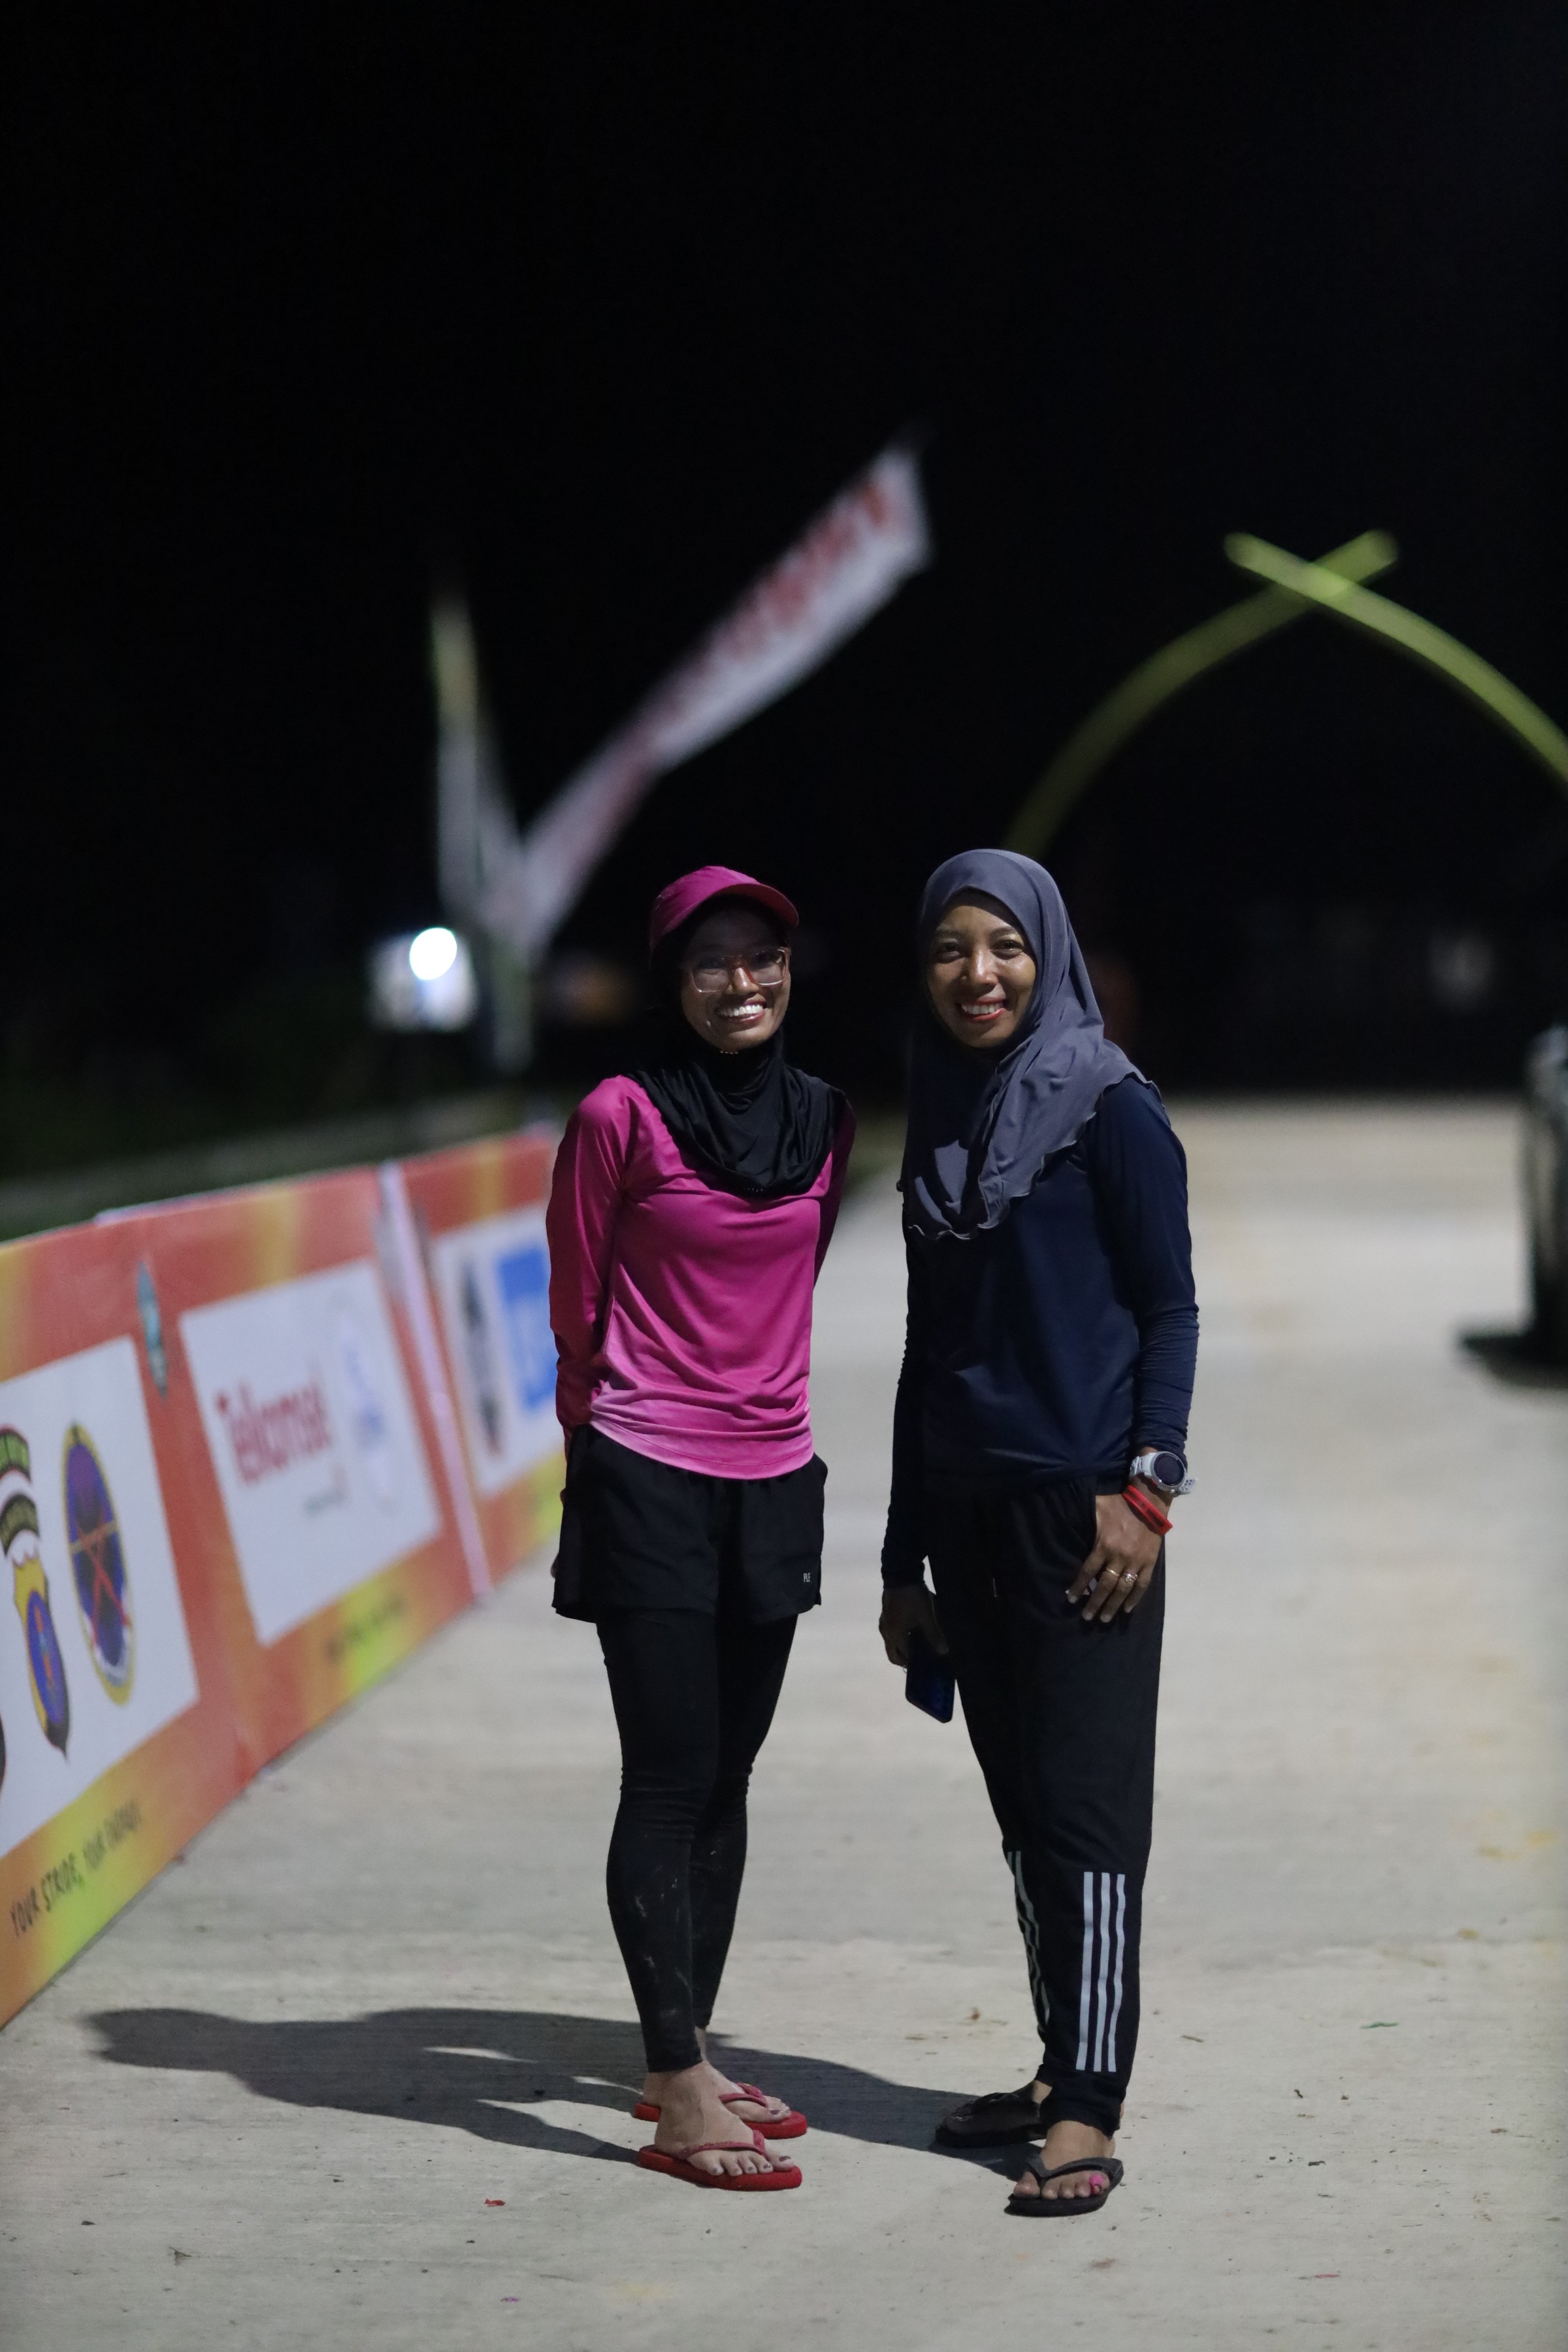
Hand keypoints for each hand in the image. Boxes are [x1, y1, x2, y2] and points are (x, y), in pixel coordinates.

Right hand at [880, 1581, 947, 1666]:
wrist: (900, 1573)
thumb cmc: (913, 1597)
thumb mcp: (926, 1616)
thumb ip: (934, 1635)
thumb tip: (943, 1652)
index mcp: (895, 1635)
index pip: (903, 1657)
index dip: (914, 1663)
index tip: (925, 1665)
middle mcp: (886, 1632)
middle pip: (892, 1654)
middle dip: (904, 1660)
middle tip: (920, 1659)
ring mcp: (884, 1622)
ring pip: (890, 1643)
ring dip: (901, 1648)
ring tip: (917, 1645)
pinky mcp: (885, 1614)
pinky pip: (890, 1633)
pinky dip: (899, 1638)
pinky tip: (910, 1631)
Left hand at [1066, 1492, 1162, 1622]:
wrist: (1148, 1504)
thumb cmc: (1119, 1506)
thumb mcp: (1097, 1508)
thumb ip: (1083, 1518)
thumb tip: (1063, 1518)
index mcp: (1104, 1546)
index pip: (1088, 1571)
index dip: (1079, 1586)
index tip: (1071, 1599)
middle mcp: (1119, 1558)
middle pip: (1104, 1586)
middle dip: (1095, 1603)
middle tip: (1087, 1617)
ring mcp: (1135, 1562)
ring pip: (1123, 1589)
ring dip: (1113, 1605)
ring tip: (1105, 1619)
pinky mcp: (1149, 1564)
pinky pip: (1141, 1585)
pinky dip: (1135, 1598)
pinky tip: (1127, 1609)